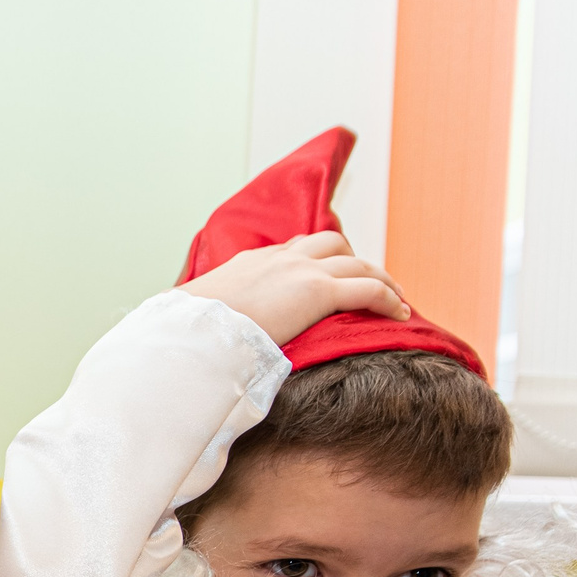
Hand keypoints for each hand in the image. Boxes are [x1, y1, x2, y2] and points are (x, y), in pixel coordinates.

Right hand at [177, 231, 408, 343]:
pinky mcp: (319, 291)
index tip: (324, 273)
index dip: (313, 259)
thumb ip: (197, 313)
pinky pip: (369, 289)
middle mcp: (279, 259)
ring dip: (380, 277)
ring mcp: (301, 271)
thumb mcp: (188, 314)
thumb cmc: (184, 332)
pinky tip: (400, 313)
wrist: (193, 333)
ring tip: (395, 297)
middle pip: (331, 243)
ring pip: (357, 261)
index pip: (291, 249)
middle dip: (353, 258)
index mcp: (249, 262)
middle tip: (367, 279)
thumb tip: (176, 326)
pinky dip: (389, 298)